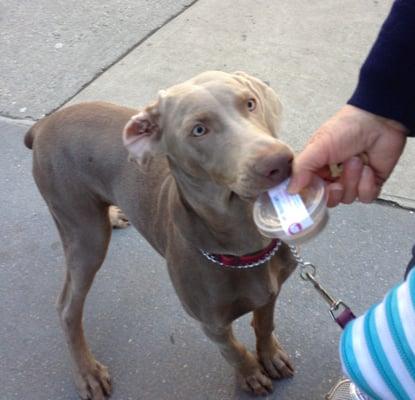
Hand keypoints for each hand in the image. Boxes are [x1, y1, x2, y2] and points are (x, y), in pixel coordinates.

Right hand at [289, 105, 406, 206]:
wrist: (378, 121)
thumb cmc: (345, 128)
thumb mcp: (317, 147)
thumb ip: (301, 169)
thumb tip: (289, 190)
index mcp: (317, 168)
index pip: (310, 192)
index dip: (312, 196)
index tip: (314, 194)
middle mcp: (333, 177)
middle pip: (329, 200)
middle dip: (335, 190)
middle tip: (337, 177)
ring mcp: (353, 181)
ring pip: (348, 198)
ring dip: (353, 180)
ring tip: (356, 160)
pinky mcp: (371, 183)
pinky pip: (366, 197)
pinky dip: (367, 184)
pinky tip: (368, 169)